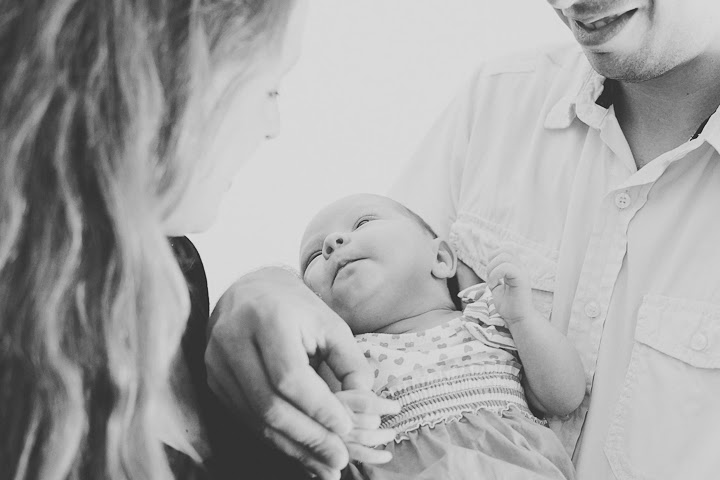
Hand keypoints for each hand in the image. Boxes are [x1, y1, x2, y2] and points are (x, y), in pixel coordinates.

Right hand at [205, 267, 372, 479]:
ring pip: (255, 418)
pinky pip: (245, 418)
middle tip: (340, 459)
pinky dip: (276, 439)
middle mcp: (233, 339)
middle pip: (269, 404)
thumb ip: (351, 363)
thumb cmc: (299, 309)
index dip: (318, 407)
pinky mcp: (214, 379)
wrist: (252, 292)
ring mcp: (217, 362)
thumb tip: (366, 406)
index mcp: (267, 318)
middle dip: (308, 436)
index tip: (346, 428)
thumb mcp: (332, 326)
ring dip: (293, 446)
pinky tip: (301, 452)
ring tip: (325, 464)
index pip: (289, 376)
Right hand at [335, 390, 399, 464]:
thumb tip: (390, 405)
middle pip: (367, 421)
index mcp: (342, 400)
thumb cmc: (347, 405)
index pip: (367, 404)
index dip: (385, 407)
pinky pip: (361, 454)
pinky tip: (387, 456)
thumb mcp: (354, 394)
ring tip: (391, 434)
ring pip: (366, 437)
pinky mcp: (341, 449)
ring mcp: (338, 435)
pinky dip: (377, 456)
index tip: (396, 408)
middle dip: (379, 422)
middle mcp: (337, 418)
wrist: (324, 419)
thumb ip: (367, 398)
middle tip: (388, 423)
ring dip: (382, 436)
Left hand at [486, 248, 533, 324]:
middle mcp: (520, 267)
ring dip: (492, 269)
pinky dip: (495, 275)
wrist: (518, 319)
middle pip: (505, 249)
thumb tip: (489, 264)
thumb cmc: (509, 305)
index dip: (493, 257)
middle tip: (491, 279)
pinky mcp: (521, 279)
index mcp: (515, 268)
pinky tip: (494, 285)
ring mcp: (522, 272)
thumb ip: (495, 275)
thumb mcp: (497, 287)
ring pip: (505, 256)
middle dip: (491, 262)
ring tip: (492, 283)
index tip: (490, 274)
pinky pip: (507, 267)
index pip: (505, 249)